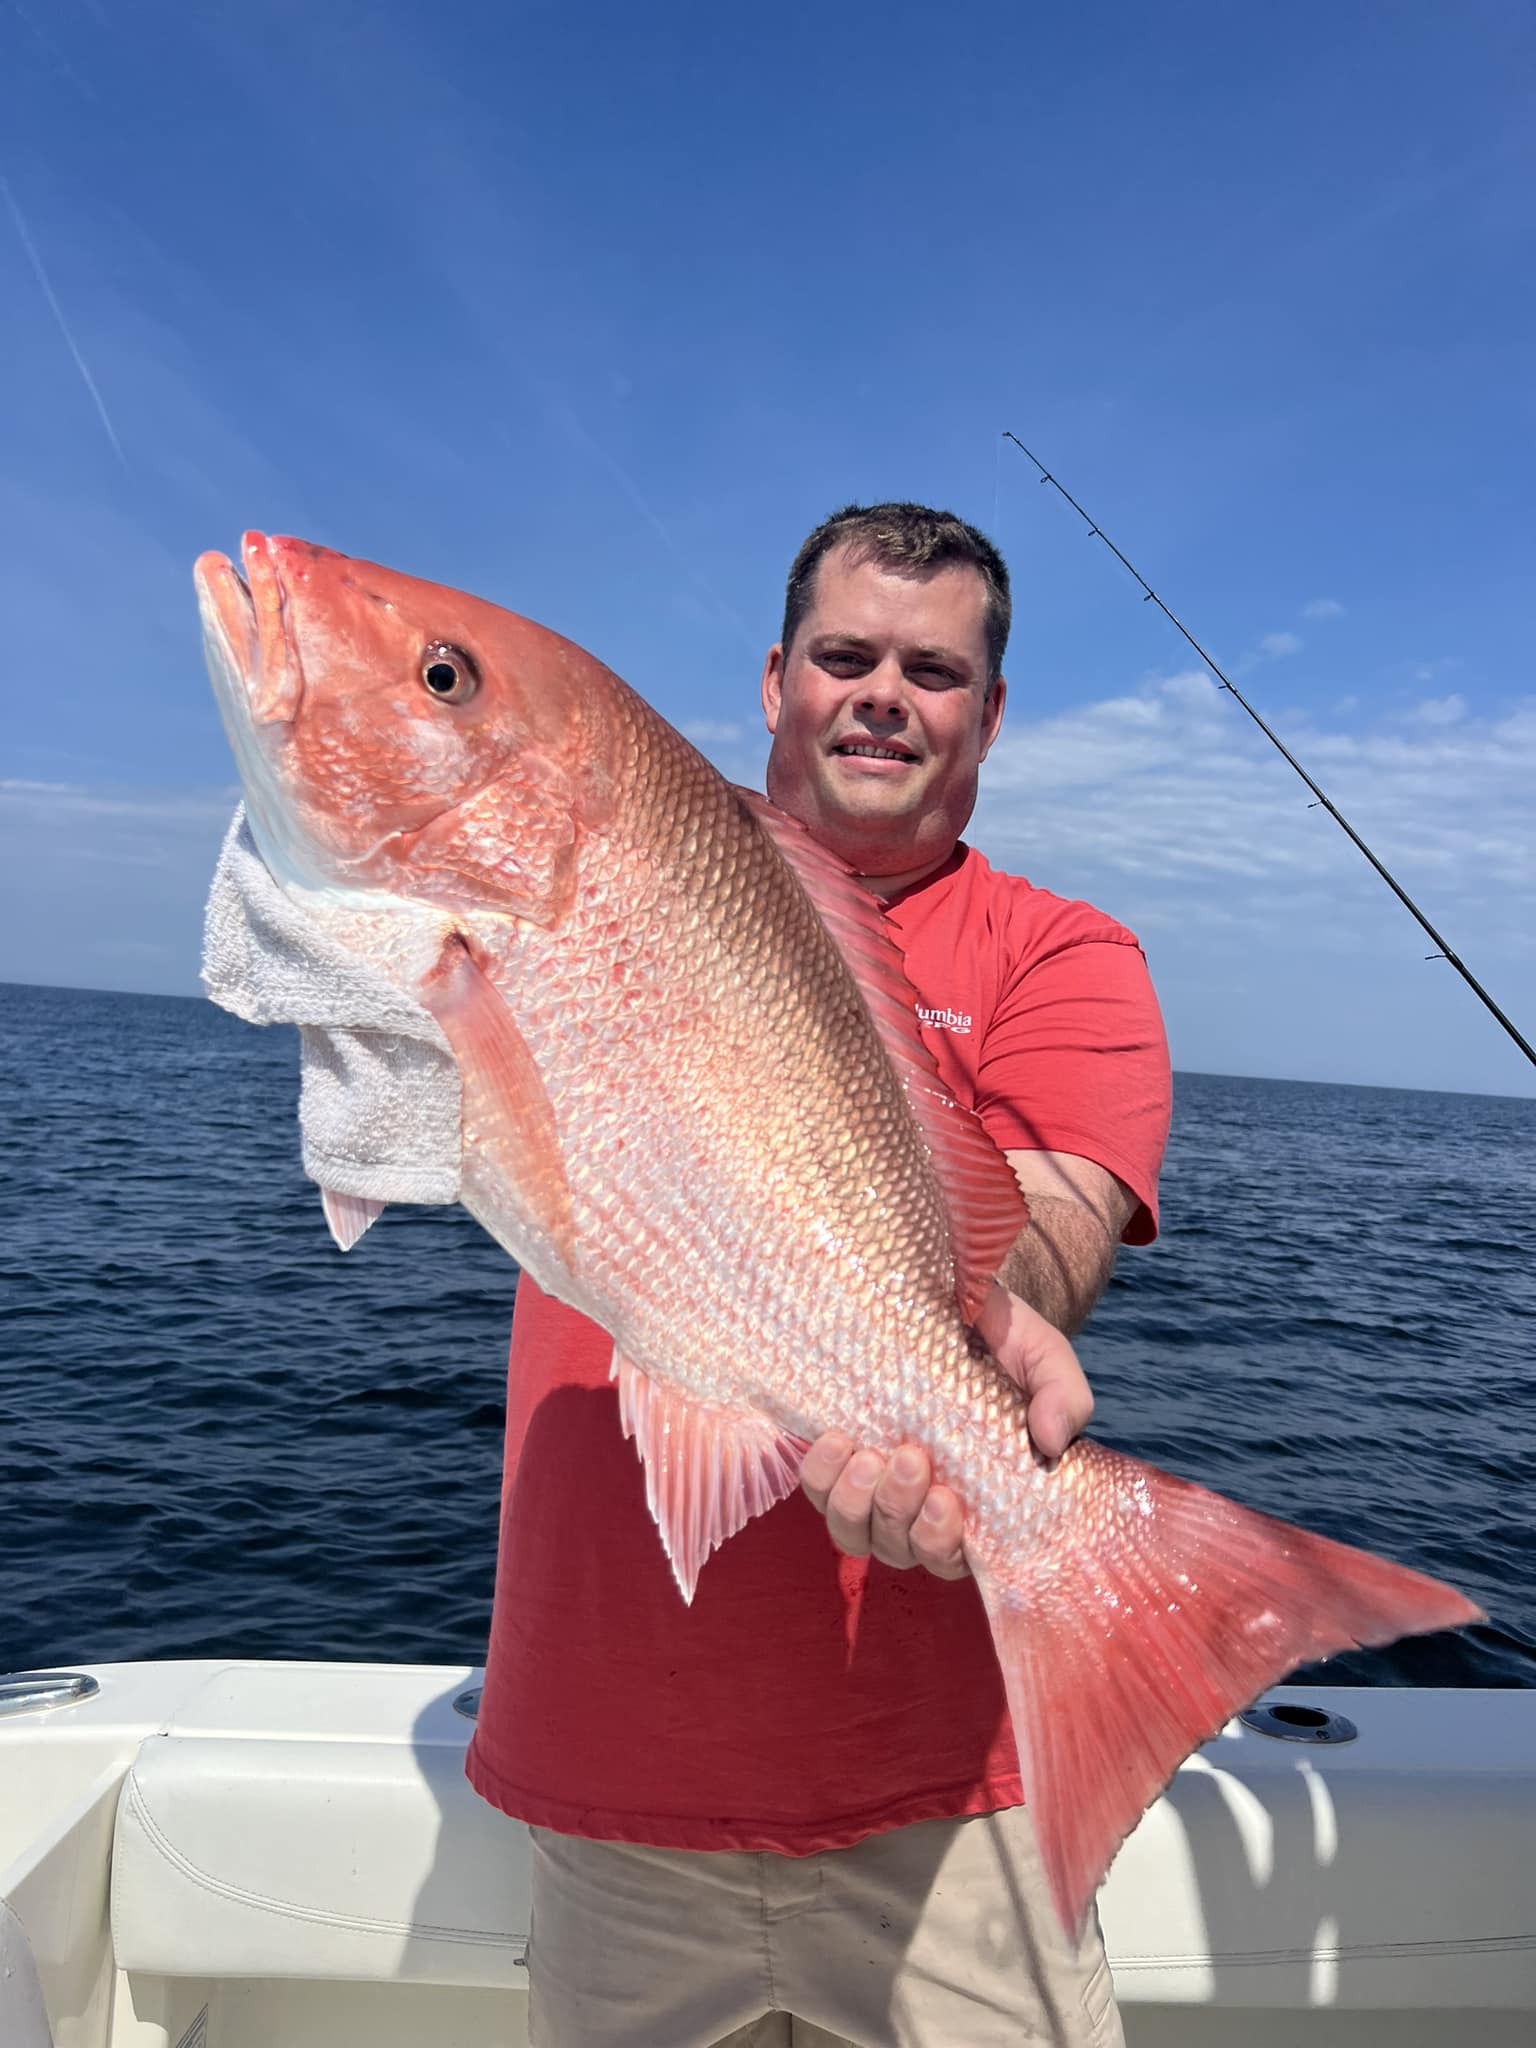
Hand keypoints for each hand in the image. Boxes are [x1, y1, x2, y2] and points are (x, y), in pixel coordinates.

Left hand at [799, 1284, 1093, 1579]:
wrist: (952, 1296)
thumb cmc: (1003, 1341)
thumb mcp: (1043, 1356)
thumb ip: (1062, 1395)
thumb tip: (1052, 1442)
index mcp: (978, 1501)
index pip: (957, 1556)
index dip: (942, 1544)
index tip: (944, 1500)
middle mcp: (921, 1507)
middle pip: (899, 1548)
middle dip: (899, 1512)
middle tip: (911, 1457)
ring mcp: (875, 1488)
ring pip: (854, 1532)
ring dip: (855, 1503)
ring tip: (865, 1455)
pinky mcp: (838, 1460)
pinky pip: (817, 1491)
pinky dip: (820, 1477)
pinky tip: (835, 1442)